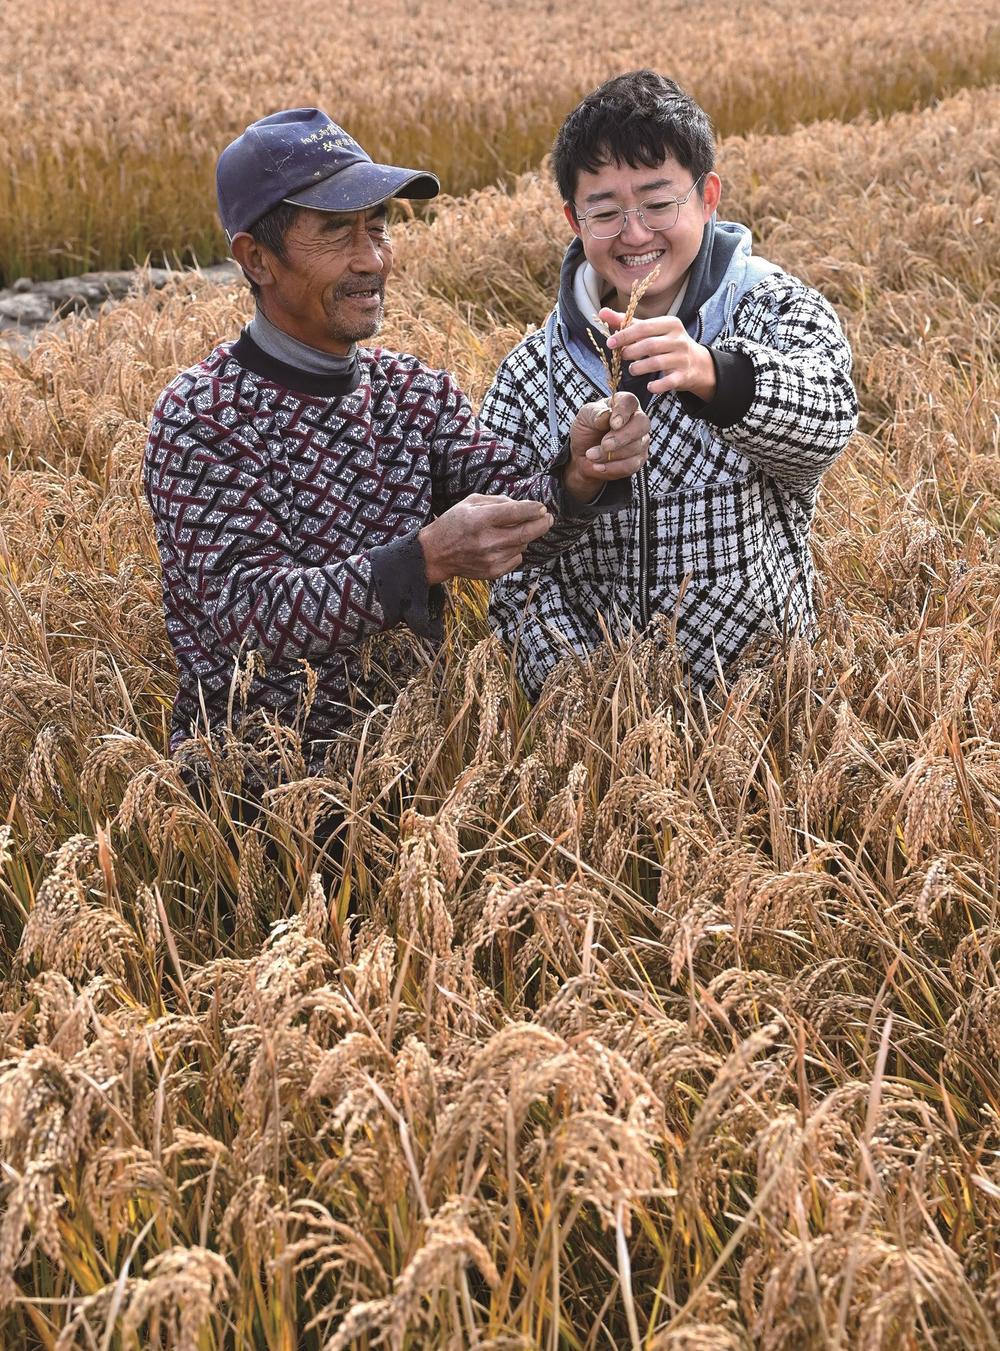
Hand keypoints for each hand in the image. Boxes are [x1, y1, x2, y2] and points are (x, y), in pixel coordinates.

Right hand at [419, 494, 553, 584]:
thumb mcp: (470, 502)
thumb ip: (497, 501)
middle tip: (548, 518)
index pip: (515, 512)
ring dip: (525, 537)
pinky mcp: (492, 572)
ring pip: (522, 546)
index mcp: (480, 520)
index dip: (532, 509)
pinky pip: (516, 560)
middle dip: (542, 524)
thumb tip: (522, 504)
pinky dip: (516, 551)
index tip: (542, 507)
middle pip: (525, 533)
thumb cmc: (454, 523)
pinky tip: (504, 546)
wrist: (436, 554)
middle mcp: (486, 541)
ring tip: (514, 531)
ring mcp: (490, 559)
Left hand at [565, 390, 650, 503]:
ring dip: (610, 455)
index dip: (623, 412)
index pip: (630, 402)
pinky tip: (598, 466)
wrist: (582, 455)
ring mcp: (641, 440)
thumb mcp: (585, 416)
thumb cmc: (587, 429)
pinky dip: (612, 467)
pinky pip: (631, 465)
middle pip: (641, 424)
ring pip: (635, 447)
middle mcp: (637, 420)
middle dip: (621, 437)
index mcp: (624, 404)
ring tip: (591, 455)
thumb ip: (595, 413)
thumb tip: (606, 415)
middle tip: (604, 445)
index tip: (613, 423)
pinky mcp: (638, 460)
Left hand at [601, 308, 716, 399]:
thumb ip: (627, 322)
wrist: (697, 363)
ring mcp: (682, 358)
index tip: (610, 343)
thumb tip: (601, 312)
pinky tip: (649, 386)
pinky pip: (667, 382)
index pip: (644, 327)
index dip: (624, 335)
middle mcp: (678, 339)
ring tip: (633, 369)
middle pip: (649, 345)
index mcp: (670, 324)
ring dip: (638, 368)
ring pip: (656, 363)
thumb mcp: (651, 330)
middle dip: (630, 352)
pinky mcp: (683, 375)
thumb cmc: (667, 343)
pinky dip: (656, 386)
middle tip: (622, 356)